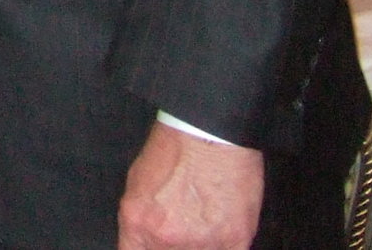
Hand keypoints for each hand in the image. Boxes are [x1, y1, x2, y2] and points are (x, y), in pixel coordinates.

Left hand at [117, 122, 262, 249]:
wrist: (210, 132)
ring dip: (201, 243)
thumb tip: (143, 239)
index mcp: (138, 222)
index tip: (155, 244)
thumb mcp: (137, 184)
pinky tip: (220, 222)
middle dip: (174, 244)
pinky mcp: (234, 241)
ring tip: (203, 217)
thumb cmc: (175, 149)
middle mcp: (166, 237)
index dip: (148, 248)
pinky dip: (223, 244)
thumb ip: (139, 221)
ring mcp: (201, 243)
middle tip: (184, 222)